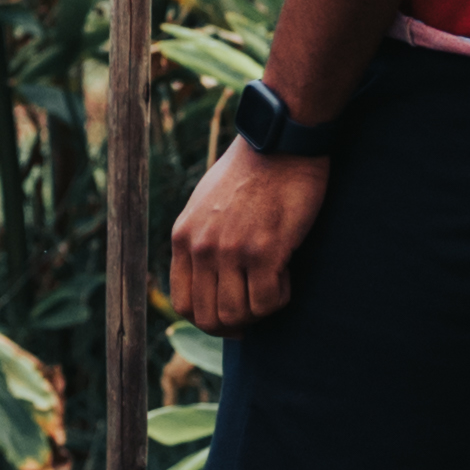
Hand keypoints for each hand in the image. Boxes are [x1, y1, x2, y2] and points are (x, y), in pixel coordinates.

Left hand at [163, 134, 327, 327]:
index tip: (231, 316)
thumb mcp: (205, 203)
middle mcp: (202, 247)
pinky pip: (268, 302)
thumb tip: (204, 274)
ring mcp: (231, 250)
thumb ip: (199, 237)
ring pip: (238, 315)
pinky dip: (280, 298)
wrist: (278, 145)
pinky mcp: (265, 250)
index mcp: (183, 237)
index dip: (207, 319)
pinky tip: (286, 274)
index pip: (182, 304)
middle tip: (257, 310)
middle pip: (209, 318)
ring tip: (273, 284)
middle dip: (235, 325)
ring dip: (260, 311)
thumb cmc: (249, 172)